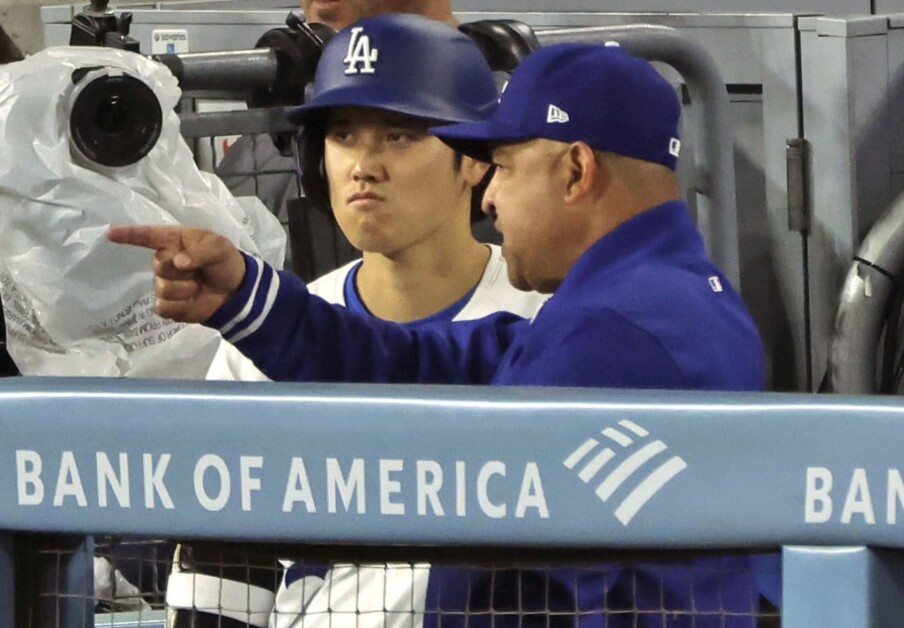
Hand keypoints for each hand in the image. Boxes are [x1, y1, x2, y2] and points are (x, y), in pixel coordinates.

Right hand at [107, 225, 245, 323]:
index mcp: (175, 240)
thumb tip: (178, 263)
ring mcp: (164, 283)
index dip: (129, 234)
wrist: (236, 292)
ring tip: (199, 286)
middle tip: (199, 271)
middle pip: (158, 265)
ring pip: (162, 287)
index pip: (147, 236)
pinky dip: (182, 306)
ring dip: (186, 289)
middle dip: (181, 270)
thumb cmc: (226, 262)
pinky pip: (163, 307)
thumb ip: (199, 253)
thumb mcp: (219, 248)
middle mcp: (165, 260)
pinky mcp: (167, 305)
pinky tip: (193, 300)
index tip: (110, 233)